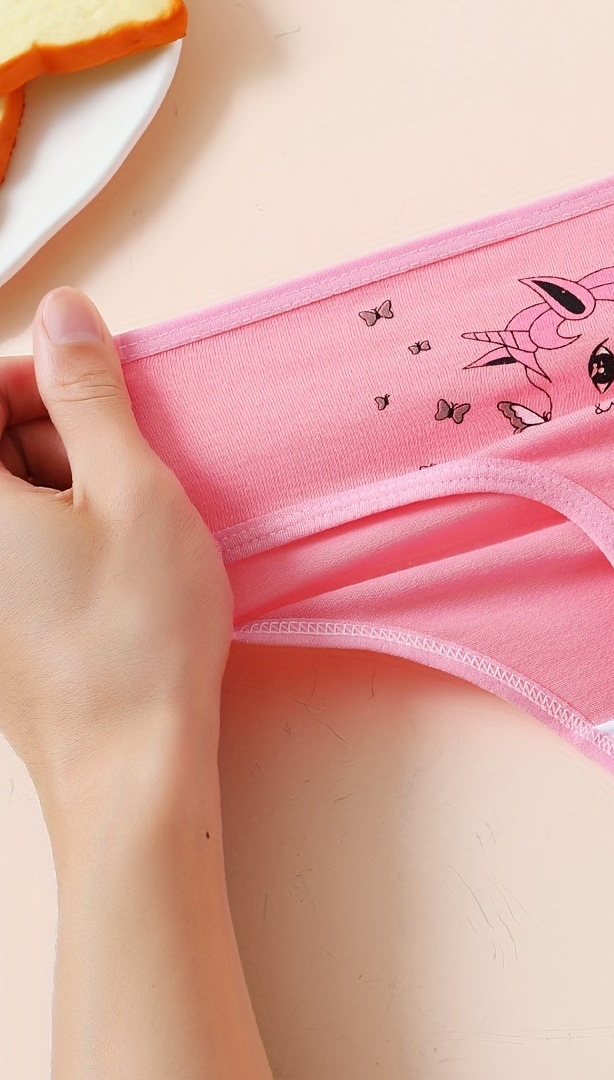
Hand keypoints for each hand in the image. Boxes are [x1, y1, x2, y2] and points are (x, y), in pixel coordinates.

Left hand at [0, 287, 233, 850]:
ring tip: (134, 518)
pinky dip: (63, 532)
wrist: (130, 767)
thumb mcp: (132, 489)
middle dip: (54, 430)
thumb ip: (90, 393)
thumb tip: (65, 313)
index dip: (39, 377)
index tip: (102, 396)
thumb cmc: (135, 636)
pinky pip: (16, 546)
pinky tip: (117, 561)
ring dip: (65, 483)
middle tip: (131, 460)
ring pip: (6, 495)